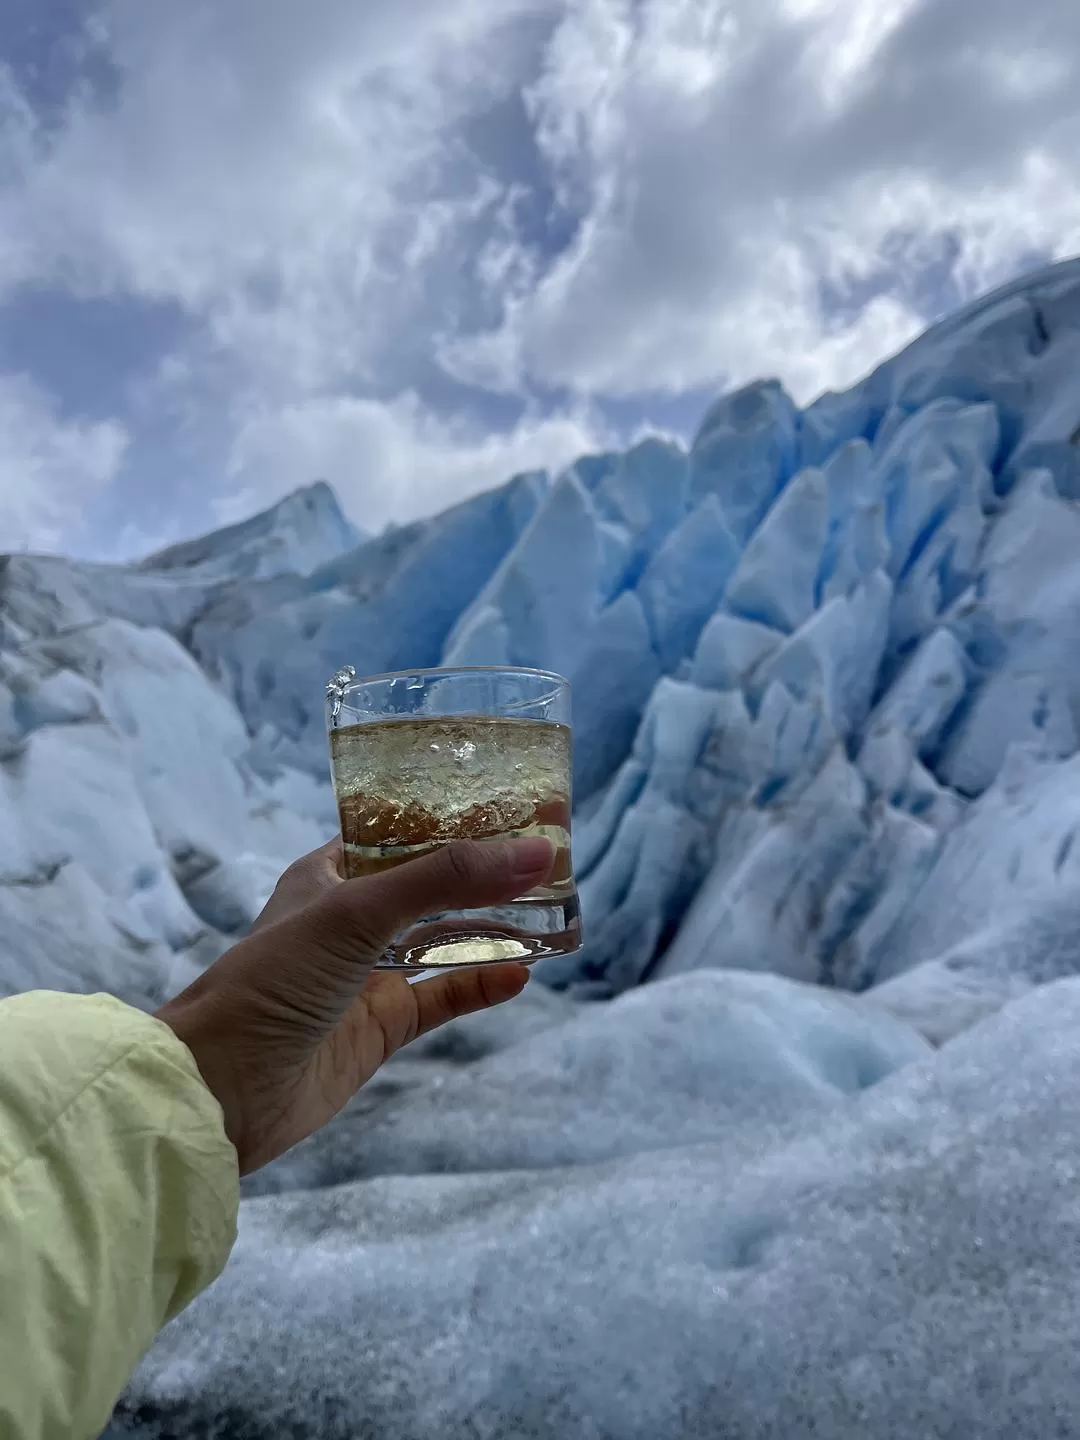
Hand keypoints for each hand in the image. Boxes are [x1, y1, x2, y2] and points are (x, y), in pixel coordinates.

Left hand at [156, 835, 554, 1174]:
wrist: (222, 1088)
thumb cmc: (273, 980)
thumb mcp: (358, 913)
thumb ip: (445, 880)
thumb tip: (534, 855)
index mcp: (331, 873)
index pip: (400, 830)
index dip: (453, 817)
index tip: (513, 805)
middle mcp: (351, 918)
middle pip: (430, 884)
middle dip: (483, 873)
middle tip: (546, 856)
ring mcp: (367, 973)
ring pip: (443, 940)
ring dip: (491, 928)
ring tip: (549, 911)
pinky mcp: (381, 1026)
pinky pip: (443, 997)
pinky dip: (481, 986)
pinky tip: (522, 975)